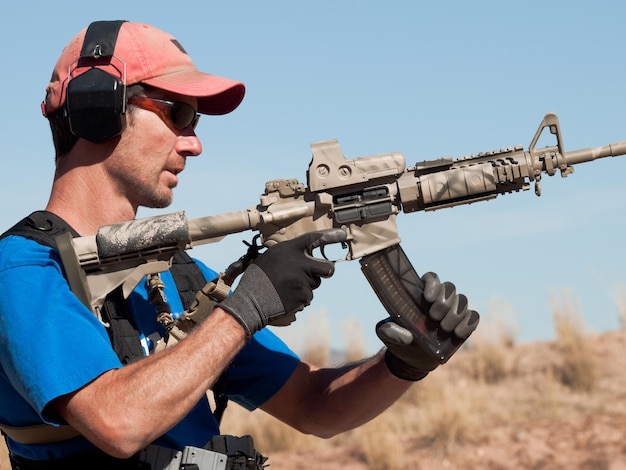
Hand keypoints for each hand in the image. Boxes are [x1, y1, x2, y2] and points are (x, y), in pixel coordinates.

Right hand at [220, 229, 346, 336]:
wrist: (251, 301)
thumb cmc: (257, 278)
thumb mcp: (269, 258)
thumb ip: (289, 256)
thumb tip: (304, 259)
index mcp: (289, 249)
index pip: (314, 239)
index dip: (330, 236)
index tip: (343, 234)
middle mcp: (300, 263)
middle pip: (327, 268)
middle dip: (326, 271)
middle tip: (317, 273)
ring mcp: (303, 280)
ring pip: (314, 284)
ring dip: (305, 287)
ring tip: (285, 288)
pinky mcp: (304, 296)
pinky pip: (307, 297)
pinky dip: (299, 299)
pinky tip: (285, 298)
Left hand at [376, 272, 478, 380]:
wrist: (411, 358)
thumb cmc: (398, 339)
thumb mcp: (387, 335)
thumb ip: (389, 331)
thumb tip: (407, 335)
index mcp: (420, 294)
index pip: (431, 278)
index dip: (433, 284)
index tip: (427, 298)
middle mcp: (439, 299)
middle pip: (450, 288)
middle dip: (444, 302)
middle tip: (433, 318)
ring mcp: (452, 312)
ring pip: (463, 301)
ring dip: (455, 314)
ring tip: (444, 329)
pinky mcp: (463, 325)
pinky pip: (473, 317)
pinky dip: (468, 323)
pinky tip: (458, 334)